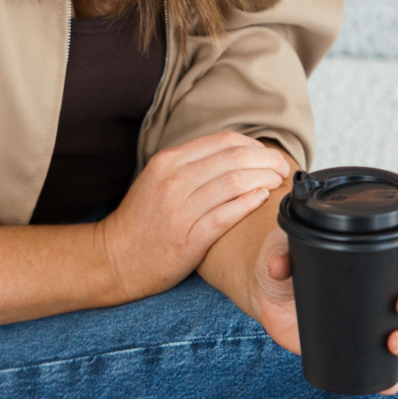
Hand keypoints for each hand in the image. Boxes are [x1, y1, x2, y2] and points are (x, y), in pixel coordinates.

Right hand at [96, 131, 291, 302]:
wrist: (115, 257)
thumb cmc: (142, 219)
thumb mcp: (159, 179)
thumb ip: (191, 164)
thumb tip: (233, 153)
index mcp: (168, 161)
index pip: (223, 141)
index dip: (254, 145)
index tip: (268, 154)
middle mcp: (173, 180)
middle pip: (234, 158)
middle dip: (267, 160)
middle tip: (282, 168)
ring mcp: (180, 210)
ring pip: (235, 183)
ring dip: (264, 180)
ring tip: (276, 184)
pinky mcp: (188, 239)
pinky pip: (226, 215)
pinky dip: (249, 204)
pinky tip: (261, 200)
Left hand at [249, 230, 397, 395]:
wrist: (268, 296)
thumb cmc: (283, 262)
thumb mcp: (281, 249)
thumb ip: (280, 252)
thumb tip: (280, 266)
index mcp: (375, 253)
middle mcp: (387, 285)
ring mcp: (379, 317)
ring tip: (393, 343)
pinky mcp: (364, 346)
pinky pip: (391, 367)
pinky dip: (396, 377)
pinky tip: (391, 383)